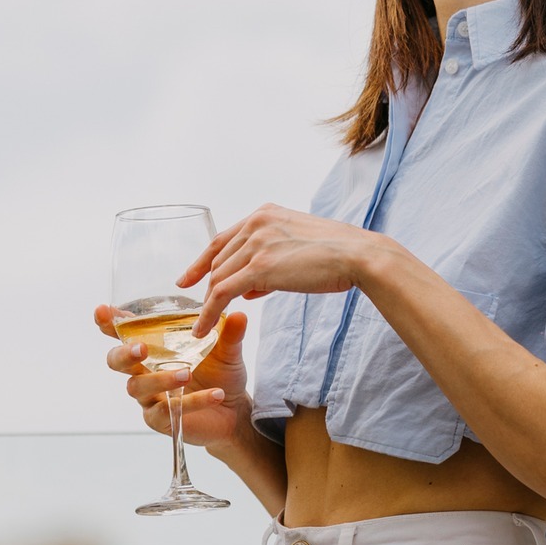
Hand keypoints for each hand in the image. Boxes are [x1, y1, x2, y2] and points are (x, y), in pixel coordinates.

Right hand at [95, 304, 251, 447]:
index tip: (102, 311)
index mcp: (153, 349)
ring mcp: (149, 397)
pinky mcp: (160, 420)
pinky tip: (215, 394)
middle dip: (123, 353)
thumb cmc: (221, 375)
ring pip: (138, 387)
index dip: (108, 323)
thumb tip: (239, 314)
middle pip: (116, 361)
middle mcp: (144, 371)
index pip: (124, 333)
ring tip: (187, 373)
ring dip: (160, 379)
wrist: (234, 411)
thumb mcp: (228, 351)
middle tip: (141, 348)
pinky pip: (166, 410)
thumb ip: (229, 333)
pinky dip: (192, 401)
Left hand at [182, 204, 391, 334]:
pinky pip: (223, 293)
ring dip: (207, 305)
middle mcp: (256, 224)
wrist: (358, 255)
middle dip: (205, 288)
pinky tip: (203, 329)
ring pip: (218, 278)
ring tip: (202, 326)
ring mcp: (257, 244)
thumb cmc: (336, 254)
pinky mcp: (260, 267)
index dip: (201, 261)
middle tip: (199, 312)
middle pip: (218, 261)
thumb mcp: (295, 249)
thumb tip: (248, 289)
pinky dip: (209, 313)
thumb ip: (268, 262)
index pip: (222, 240)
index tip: (187, 278)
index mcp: (264, 215)